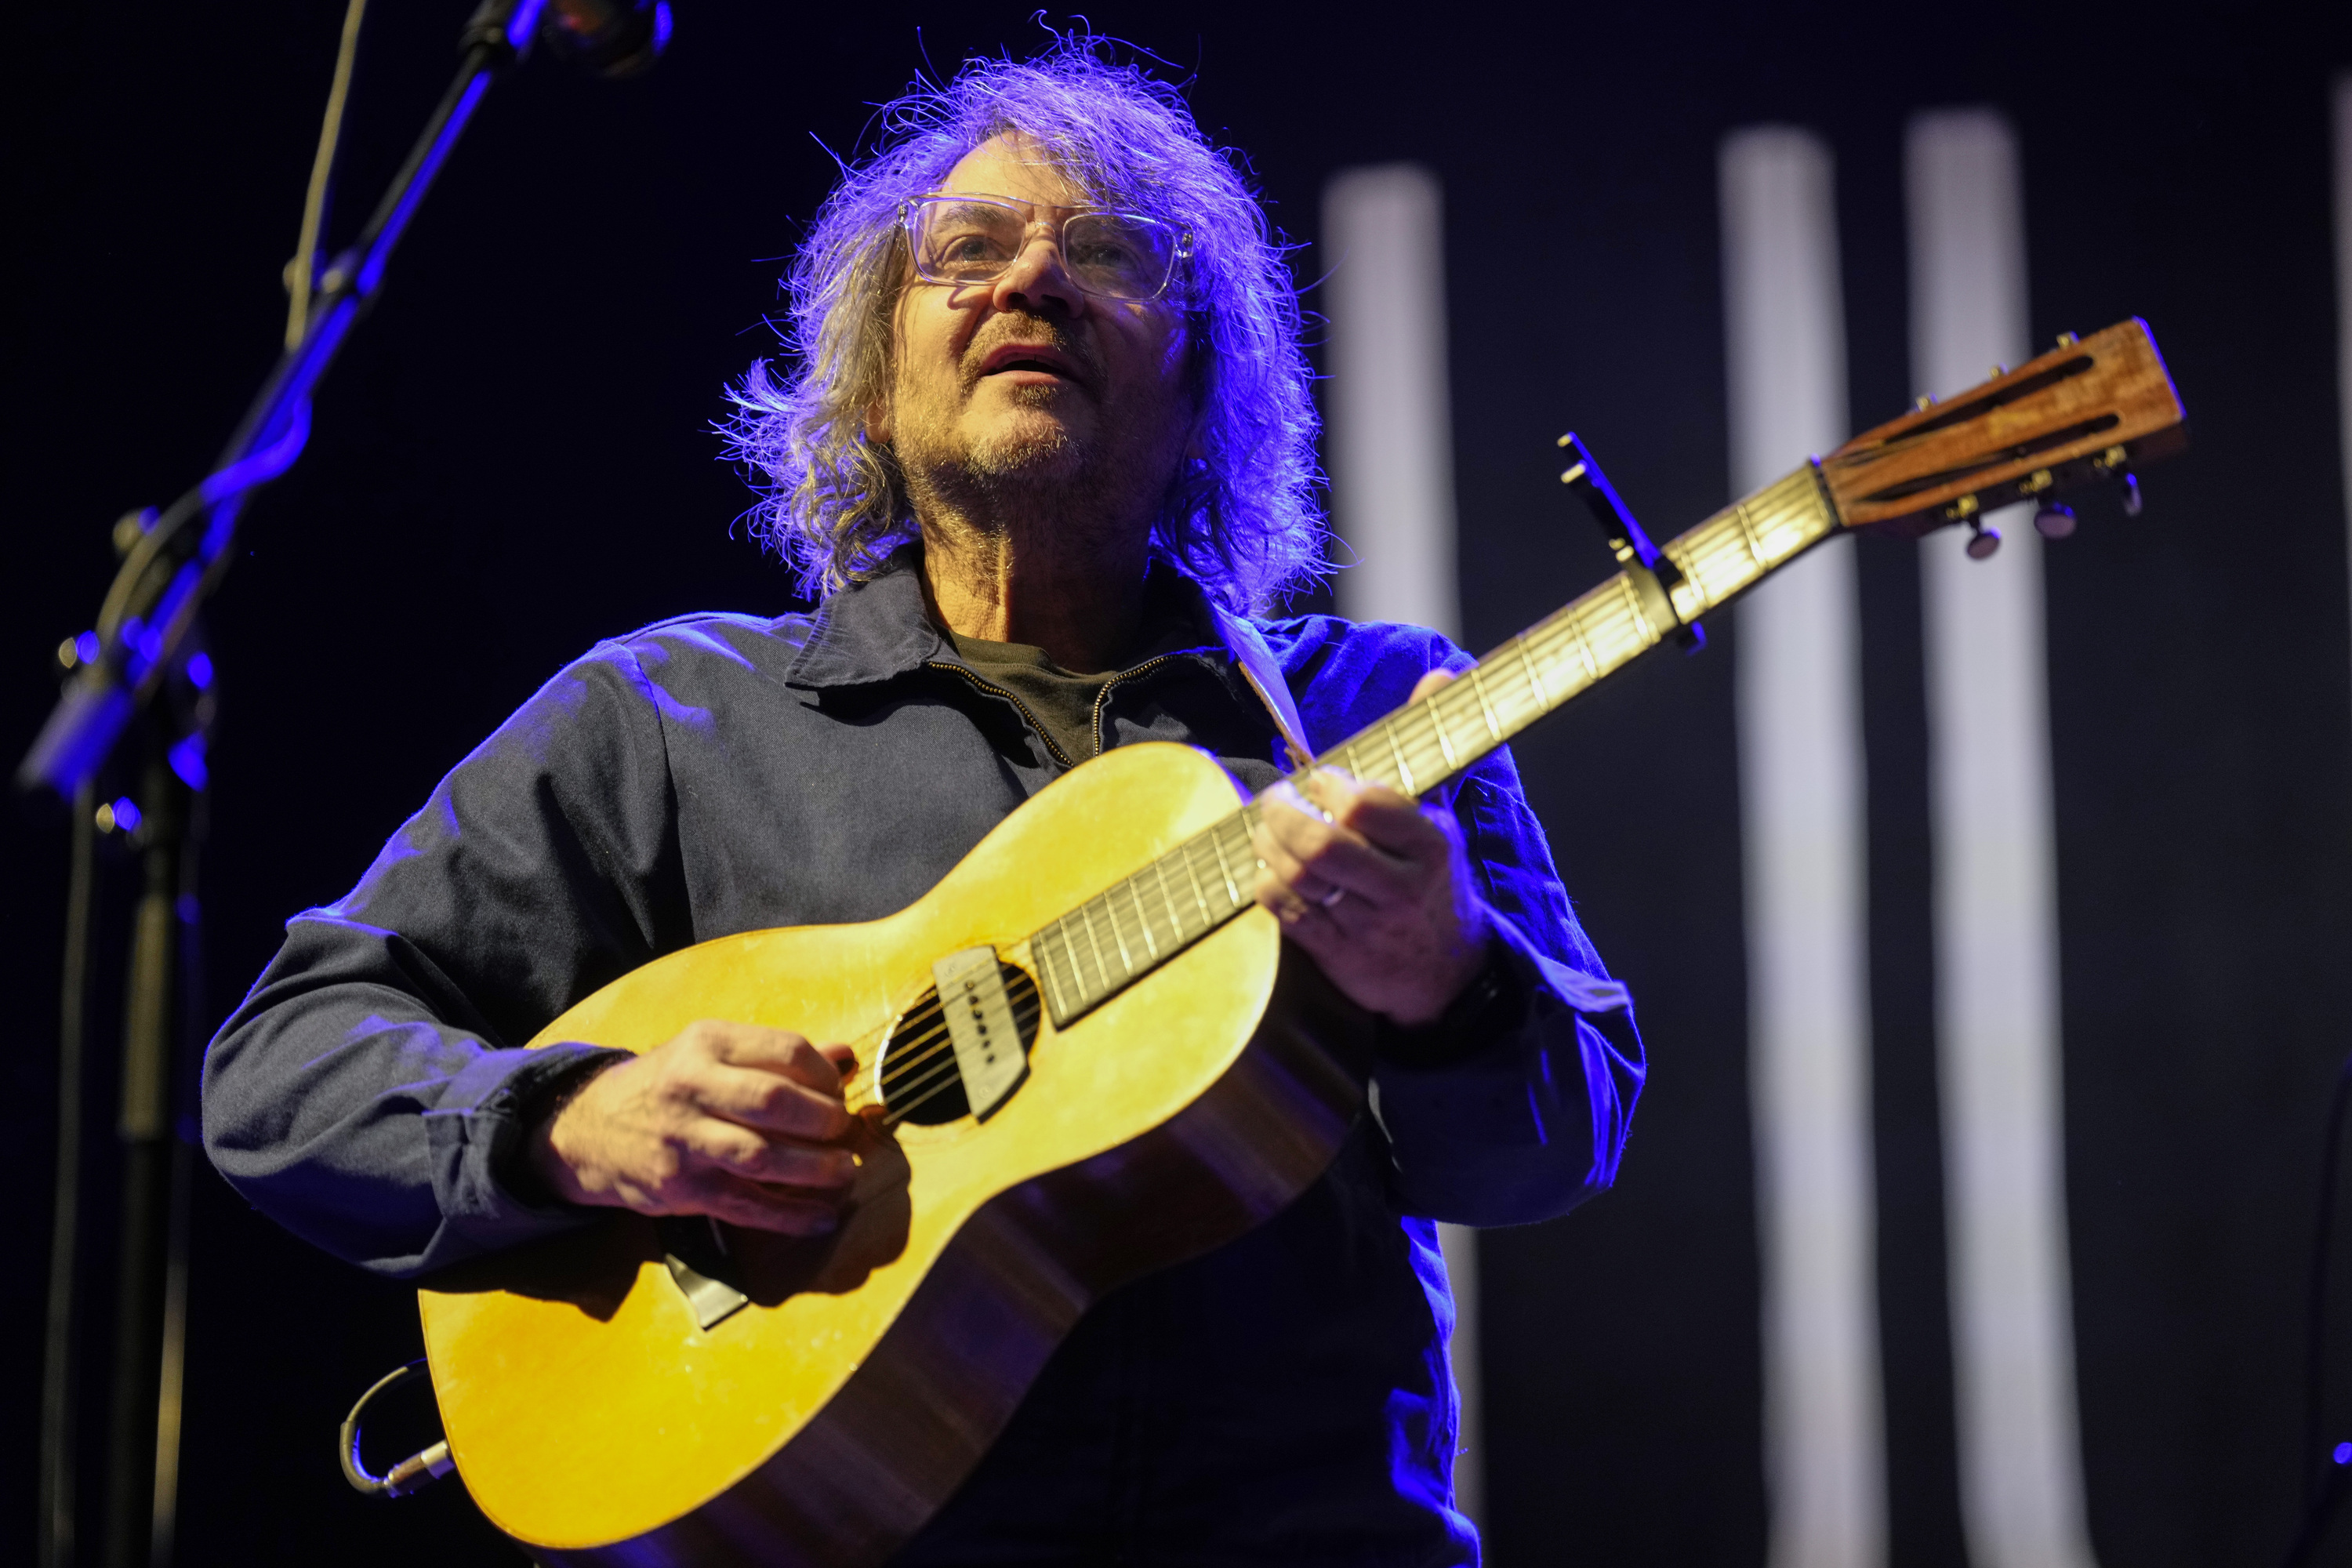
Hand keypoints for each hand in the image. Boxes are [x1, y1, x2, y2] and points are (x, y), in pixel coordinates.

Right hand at [528, 1021, 858, 1235]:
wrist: (590, 1128)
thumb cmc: (669, 1085)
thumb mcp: (712, 1054)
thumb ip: (777, 1056)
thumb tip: (847, 1058)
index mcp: (707, 1043)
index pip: (785, 1050)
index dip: (826, 1075)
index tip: (840, 1092)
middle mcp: (692, 1088)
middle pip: (774, 1101)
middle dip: (824, 1120)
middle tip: (846, 1132)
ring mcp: (684, 1142)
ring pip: (762, 1156)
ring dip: (815, 1169)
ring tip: (845, 1173)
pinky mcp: (682, 1189)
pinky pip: (746, 1206)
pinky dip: (790, 1216)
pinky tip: (821, 1218)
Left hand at [1251, 669, 1494, 1027]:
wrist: (1447, 973)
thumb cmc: (1432, 878)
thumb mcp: (1442, 813)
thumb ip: (1430, 747)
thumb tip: (1441, 674)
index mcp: (1430, 845)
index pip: (1369, 807)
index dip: (1330, 786)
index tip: (1319, 777)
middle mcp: (1400, 886)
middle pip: (1323, 845)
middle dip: (1285, 815)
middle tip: (1275, 800)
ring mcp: (1368, 925)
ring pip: (1300, 877)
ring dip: (1269, 846)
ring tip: (1265, 828)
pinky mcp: (1339, 955)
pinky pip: (1288, 915)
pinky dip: (1267, 885)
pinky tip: (1268, 868)